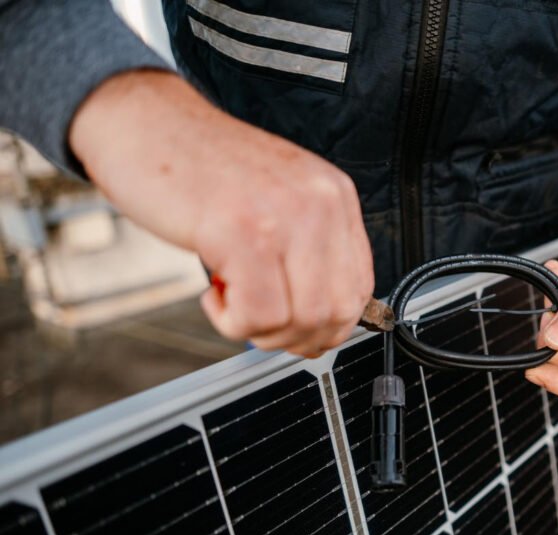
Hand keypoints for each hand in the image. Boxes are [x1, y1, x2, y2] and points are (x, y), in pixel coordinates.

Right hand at [69, 70, 373, 357]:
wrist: (142, 120)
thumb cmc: (200, 166)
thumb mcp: (278, 198)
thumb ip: (307, 248)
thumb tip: (319, 318)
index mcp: (334, 194)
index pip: (361, 287)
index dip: (330, 325)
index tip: (299, 331)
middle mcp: (319, 203)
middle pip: (338, 312)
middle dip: (296, 338)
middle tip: (259, 324)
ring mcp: (283, 217)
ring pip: (302, 320)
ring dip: (260, 331)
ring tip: (230, 301)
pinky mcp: (240, 233)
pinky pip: (258, 315)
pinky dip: (232, 322)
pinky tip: (213, 293)